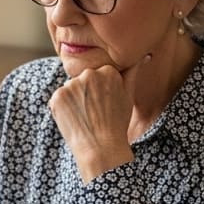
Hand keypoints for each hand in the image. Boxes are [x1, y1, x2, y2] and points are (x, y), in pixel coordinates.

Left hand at [48, 58, 149, 180]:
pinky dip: (62, 109)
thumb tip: (145, 55)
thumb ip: (132, 72)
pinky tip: (74, 120)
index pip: (97, 75)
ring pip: (70, 89)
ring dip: (74, 101)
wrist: (100, 148)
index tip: (104, 105)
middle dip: (86, 94)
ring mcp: (71, 85)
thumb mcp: (128, 96)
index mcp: (108, 70)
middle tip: (94, 113)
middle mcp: (89, 74)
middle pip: (83, 80)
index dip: (99, 92)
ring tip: (85, 117)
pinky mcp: (57, 96)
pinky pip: (58, 99)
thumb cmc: (117, 124)